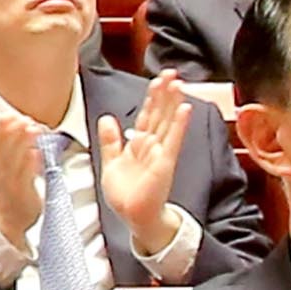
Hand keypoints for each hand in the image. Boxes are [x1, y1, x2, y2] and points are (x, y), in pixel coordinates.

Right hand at [0, 94, 51, 253]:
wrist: (10, 220)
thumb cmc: (13, 189)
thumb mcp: (7, 166)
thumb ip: (9, 145)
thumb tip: (11, 119)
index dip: (1, 129)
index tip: (9, 114)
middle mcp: (2, 173)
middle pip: (5, 151)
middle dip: (13, 133)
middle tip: (23, 118)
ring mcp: (11, 184)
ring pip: (14, 162)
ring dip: (23, 144)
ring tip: (32, 128)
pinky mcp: (22, 195)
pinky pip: (25, 179)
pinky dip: (30, 166)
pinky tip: (36, 154)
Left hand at [93, 77, 192, 257]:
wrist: (134, 217)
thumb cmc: (126, 195)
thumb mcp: (111, 163)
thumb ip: (110, 140)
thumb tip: (106, 118)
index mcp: (138, 144)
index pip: (146, 115)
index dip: (151, 97)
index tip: (157, 80)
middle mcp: (152, 146)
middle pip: (159, 114)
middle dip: (164, 93)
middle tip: (171, 72)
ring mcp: (160, 153)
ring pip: (167, 122)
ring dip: (173, 103)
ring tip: (179, 83)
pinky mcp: (165, 163)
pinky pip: (173, 141)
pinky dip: (179, 125)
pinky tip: (185, 109)